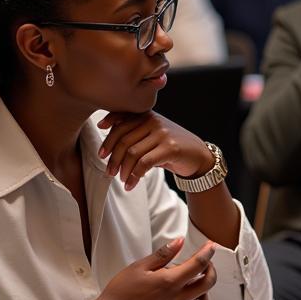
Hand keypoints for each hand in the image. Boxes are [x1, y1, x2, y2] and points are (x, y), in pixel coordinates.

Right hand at [97, 238, 216, 299]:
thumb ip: (163, 254)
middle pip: (208, 282)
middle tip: (206, 262)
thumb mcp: (138, 267)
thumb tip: (179, 241)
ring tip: (197, 280)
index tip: (211, 245)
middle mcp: (177, 298)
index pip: (198, 263)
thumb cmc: (119, 294)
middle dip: (211, 269)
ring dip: (205, 288)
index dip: (207, 252)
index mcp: (169, 281)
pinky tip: (186, 296)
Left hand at [98, 110, 213, 190]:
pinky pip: (144, 163)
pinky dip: (134, 176)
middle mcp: (153, 121)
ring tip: (122, 180)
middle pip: (123, 140)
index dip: (108, 139)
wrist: (199, 155)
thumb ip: (134, 133)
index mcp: (147, 115)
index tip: (101, 154)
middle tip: (109, 172)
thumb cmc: (171, 147)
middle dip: (113, 159)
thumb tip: (107, 144)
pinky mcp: (170, 148)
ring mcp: (162, 133)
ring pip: (132, 153)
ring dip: (123, 170)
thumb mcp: (152, 135)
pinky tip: (131, 184)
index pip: (120, 123)